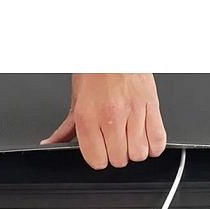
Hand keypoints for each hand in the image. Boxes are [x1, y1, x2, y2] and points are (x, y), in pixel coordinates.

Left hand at [41, 73, 166, 168]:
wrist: (114, 48)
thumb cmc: (94, 71)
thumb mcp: (75, 101)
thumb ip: (66, 129)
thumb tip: (51, 145)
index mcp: (88, 117)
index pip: (97, 161)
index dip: (99, 159)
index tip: (101, 151)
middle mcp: (111, 117)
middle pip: (120, 160)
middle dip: (118, 155)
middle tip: (116, 142)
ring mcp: (133, 113)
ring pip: (139, 154)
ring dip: (136, 151)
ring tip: (131, 139)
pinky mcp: (152, 107)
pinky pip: (158, 140)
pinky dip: (154, 145)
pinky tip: (146, 137)